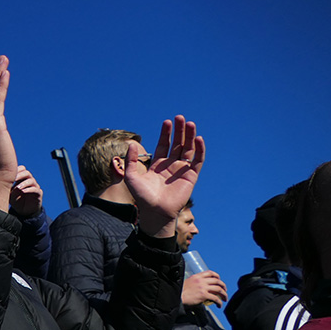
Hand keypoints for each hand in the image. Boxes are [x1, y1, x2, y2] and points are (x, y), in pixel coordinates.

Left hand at [10, 164, 42, 216]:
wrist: (24, 211)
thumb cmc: (16, 201)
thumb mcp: (9, 195)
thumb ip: (6, 188)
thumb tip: (1, 183)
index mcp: (22, 179)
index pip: (22, 169)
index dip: (17, 169)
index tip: (9, 173)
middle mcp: (29, 181)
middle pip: (27, 173)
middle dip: (20, 175)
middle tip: (14, 179)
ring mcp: (35, 186)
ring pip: (31, 180)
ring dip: (24, 183)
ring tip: (18, 188)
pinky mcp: (38, 193)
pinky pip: (35, 189)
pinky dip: (29, 190)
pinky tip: (23, 191)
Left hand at [125, 116, 205, 237]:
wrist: (155, 211)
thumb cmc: (142, 197)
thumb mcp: (131, 176)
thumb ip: (131, 160)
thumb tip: (132, 144)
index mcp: (158, 164)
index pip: (164, 144)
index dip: (166, 133)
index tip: (167, 122)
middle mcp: (171, 165)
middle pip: (178, 144)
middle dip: (179, 131)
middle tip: (180, 118)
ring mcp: (181, 170)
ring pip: (188, 149)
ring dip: (189, 136)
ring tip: (189, 123)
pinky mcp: (191, 176)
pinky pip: (198, 161)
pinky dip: (199, 150)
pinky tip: (198, 139)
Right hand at [182, 270, 226, 306]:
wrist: (177, 298)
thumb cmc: (181, 292)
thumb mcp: (188, 283)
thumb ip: (195, 283)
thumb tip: (202, 287)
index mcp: (197, 277)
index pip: (210, 273)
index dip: (217, 276)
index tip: (219, 280)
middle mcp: (201, 281)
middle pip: (217, 281)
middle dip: (223, 286)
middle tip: (224, 291)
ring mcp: (203, 288)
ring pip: (219, 289)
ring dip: (224, 294)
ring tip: (224, 299)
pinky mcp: (203, 295)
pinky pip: (215, 298)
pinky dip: (219, 302)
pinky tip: (219, 305)